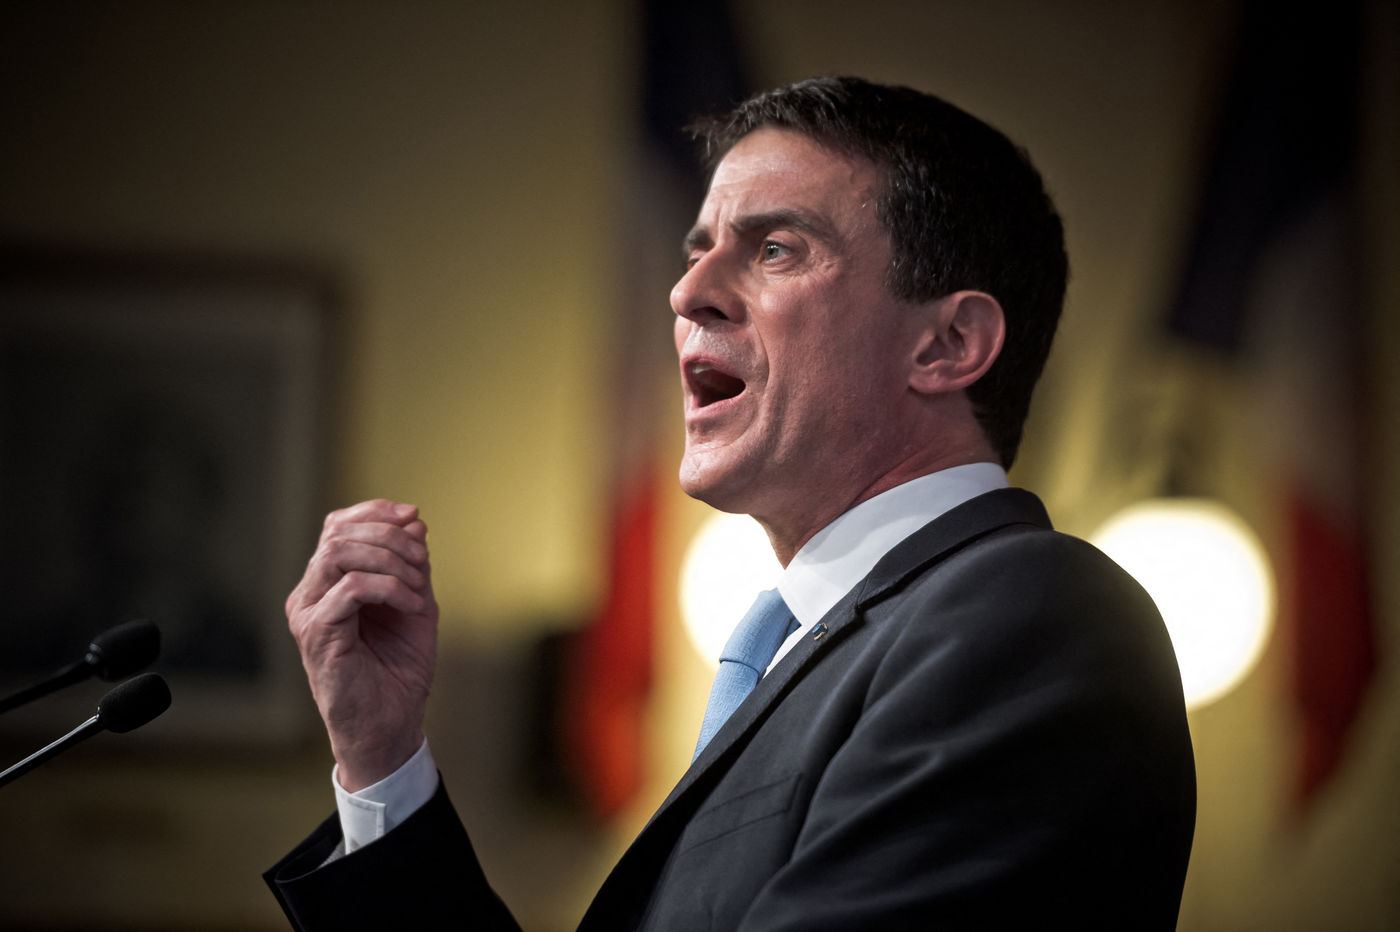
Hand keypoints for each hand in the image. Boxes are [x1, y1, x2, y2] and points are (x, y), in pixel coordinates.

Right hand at [286, 499, 438, 790]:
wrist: (390, 726)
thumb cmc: (398, 670)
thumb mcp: (416, 603)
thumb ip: (413, 564)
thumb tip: (414, 521)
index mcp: (327, 583)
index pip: (338, 525)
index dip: (376, 512)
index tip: (414, 517)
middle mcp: (309, 594)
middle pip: (337, 533)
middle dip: (388, 535)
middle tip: (422, 560)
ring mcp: (307, 614)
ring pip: (337, 553)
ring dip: (389, 560)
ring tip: (418, 586)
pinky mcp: (316, 635)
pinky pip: (350, 588)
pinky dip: (389, 587)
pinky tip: (412, 605)